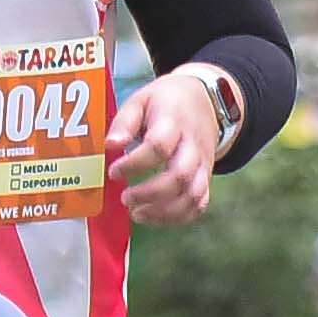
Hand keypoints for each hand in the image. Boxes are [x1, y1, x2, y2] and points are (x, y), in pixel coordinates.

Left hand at [107, 75, 221, 226]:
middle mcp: (192, 145)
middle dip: (150, 193)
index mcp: (173, 122)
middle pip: (178, 176)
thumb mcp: (141, 100)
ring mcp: (203, 164)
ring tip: (137, 213)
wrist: (204, 99)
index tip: (113, 172)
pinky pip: (199, 203)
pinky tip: (155, 217)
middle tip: (125, 198)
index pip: (158, 147)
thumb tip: (110, 145)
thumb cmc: (165, 102)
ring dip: (164, 211)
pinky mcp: (206, 177)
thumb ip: (124, 122)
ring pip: (192, 194)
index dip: (134, 164)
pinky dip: (178, 216)